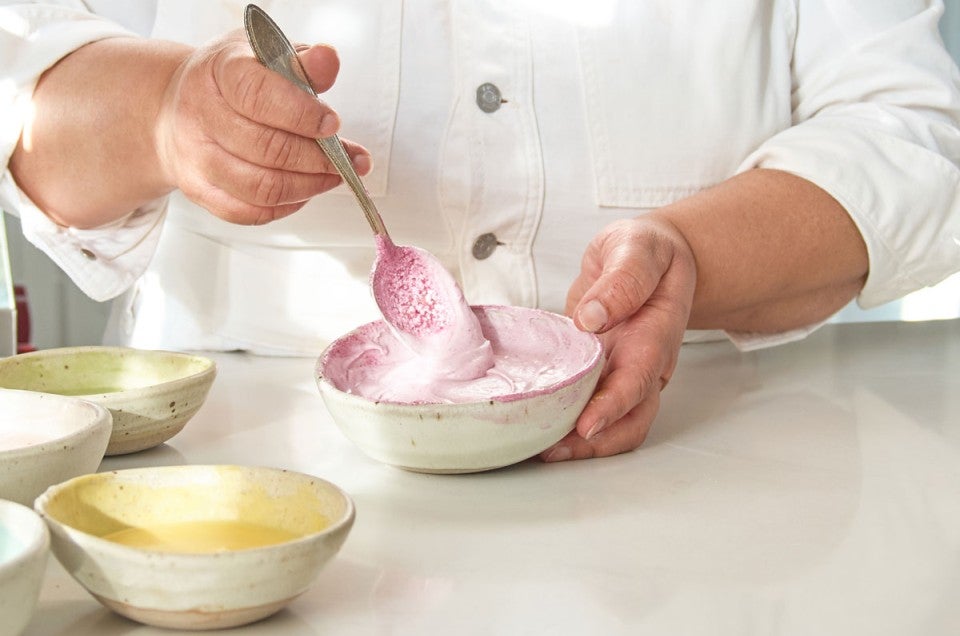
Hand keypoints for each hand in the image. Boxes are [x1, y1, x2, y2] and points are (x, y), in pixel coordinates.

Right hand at [155, 31, 370, 224]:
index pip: (257, 95)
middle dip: (317, 158)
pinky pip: (248, 212)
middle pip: (265, 148)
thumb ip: (302, 63)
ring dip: (308, 186)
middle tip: (346, 159)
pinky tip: (303, 191)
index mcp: (219, 70)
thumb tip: (329, 59)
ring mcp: (195, 156)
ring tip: (332, 175)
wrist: (178, 104)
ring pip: (260, 187)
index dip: (301, 114)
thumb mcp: (267, 55)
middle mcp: (200, 113)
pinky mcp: (198, 189)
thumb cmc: (233, 79)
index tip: (334, 124)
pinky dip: (285, 207)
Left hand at [540, 214, 695, 461]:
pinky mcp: (601, 376)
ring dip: (579, 444)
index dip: (613, 406)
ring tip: (536, 449)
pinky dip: (566, 425)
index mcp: (656, 333)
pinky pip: (588, 408)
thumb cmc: (647, 251)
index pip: (639, 379)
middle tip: (549, 450)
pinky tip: (534, 429)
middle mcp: (644, 363)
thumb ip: (622, 279)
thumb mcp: (638, 247)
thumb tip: (592, 316)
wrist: (650, 258)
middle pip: (630, 420)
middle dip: (594, 443)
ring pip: (612, 425)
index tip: (586, 425)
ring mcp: (624, 374)